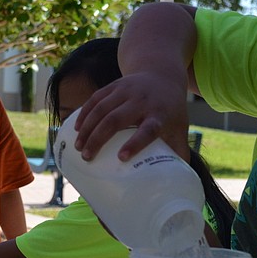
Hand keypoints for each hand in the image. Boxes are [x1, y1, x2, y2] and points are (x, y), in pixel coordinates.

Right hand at [74, 70, 190, 161]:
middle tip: (87, 157)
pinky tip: (77, 128)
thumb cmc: (171, 110)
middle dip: (98, 139)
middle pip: (116, 119)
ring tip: (79, 147)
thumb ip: (178, 152)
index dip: (135, 143)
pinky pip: (95, 98)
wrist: (163, 75)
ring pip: (101, 108)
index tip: (121, 158)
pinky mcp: (114, 85)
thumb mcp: (179, 128)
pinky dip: (84, 113)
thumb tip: (176, 182)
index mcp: (159, 114)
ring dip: (87, 128)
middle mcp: (142, 100)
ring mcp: (126, 90)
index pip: (148, 130)